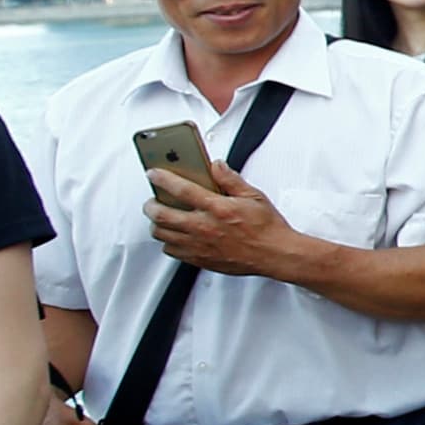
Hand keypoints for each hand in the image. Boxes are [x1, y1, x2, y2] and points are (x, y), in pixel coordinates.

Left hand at [148, 160, 316, 280]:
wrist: (274, 254)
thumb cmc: (266, 227)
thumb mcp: (254, 196)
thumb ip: (231, 179)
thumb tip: (216, 166)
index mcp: (217, 208)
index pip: (181, 189)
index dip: (163, 179)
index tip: (154, 174)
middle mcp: (204, 227)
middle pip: (161, 215)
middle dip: (150, 205)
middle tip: (152, 200)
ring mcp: (199, 245)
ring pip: (162, 234)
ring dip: (157, 224)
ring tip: (161, 217)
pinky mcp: (199, 259)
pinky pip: (171, 251)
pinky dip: (167, 241)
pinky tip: (174, 236)